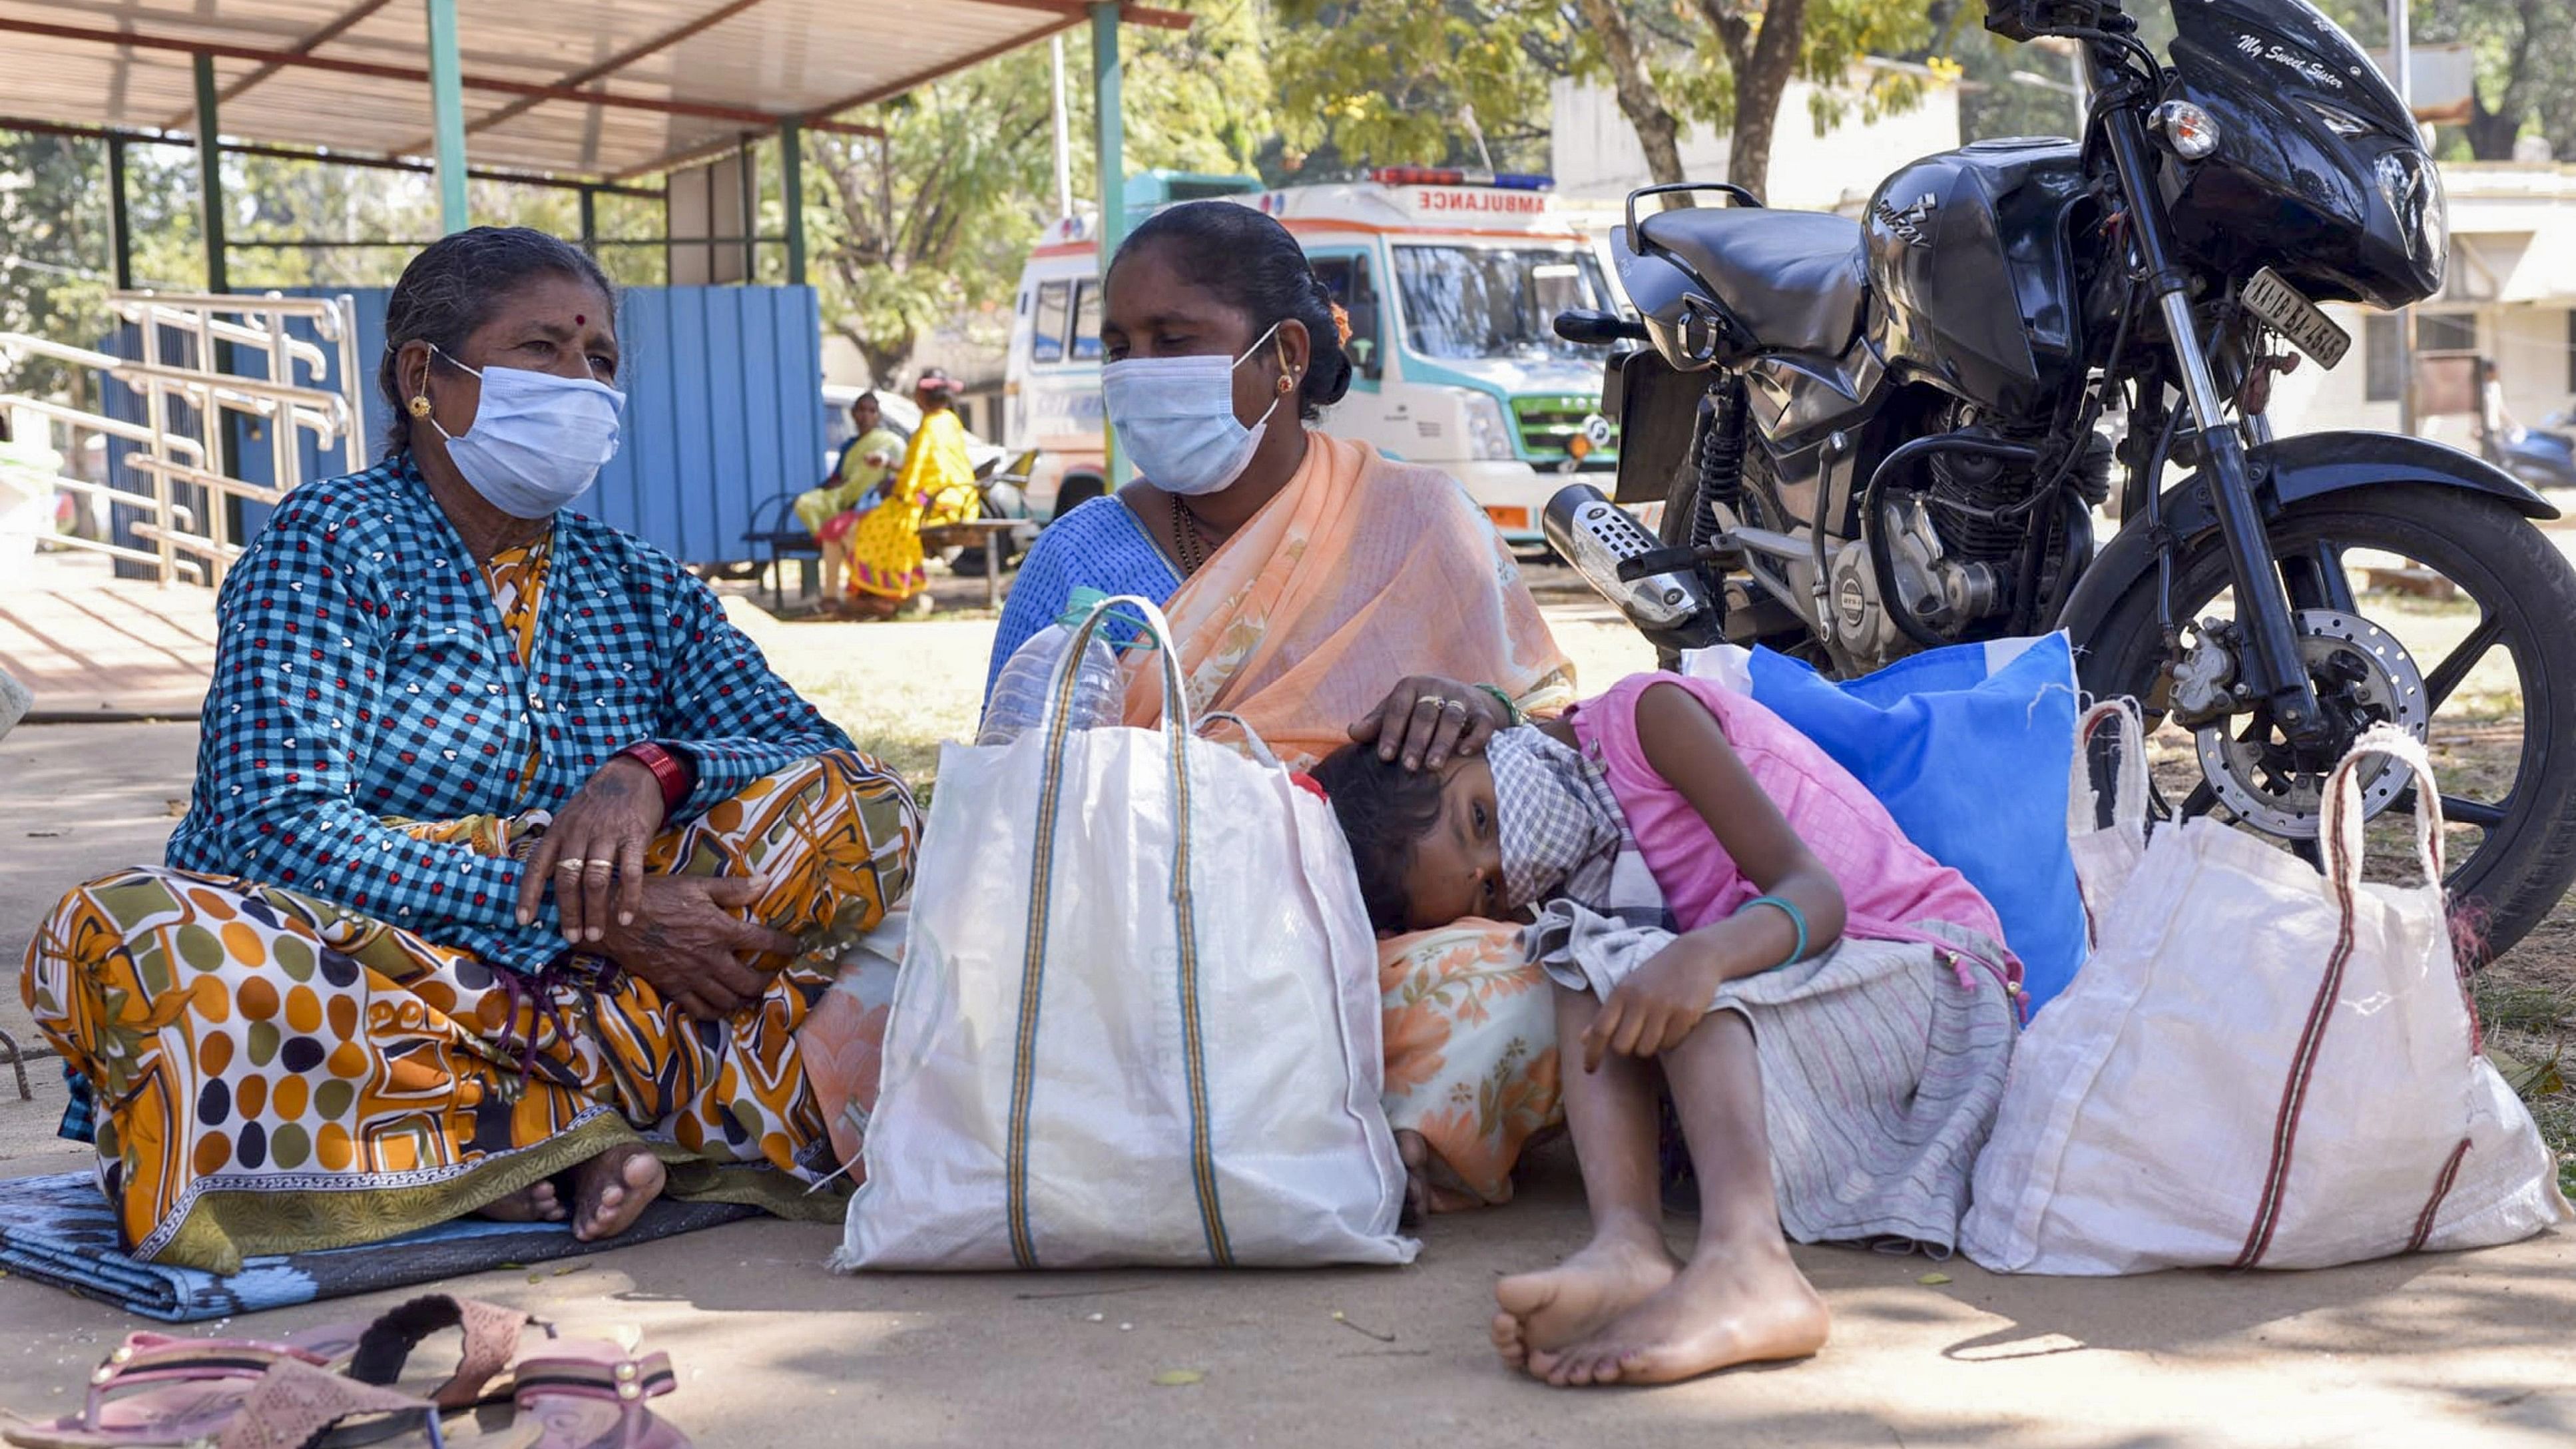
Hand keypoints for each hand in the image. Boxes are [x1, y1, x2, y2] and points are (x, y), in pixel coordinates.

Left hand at [516, 756, 665, 943]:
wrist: (632, 775)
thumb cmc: (597, 804)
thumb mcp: (569, 818)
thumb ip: (561, 847)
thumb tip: (549, 886)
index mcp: (558, 830)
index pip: (537, 865)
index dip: (529, 894)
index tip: (524, 920)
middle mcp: (578, 833)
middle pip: (567, 878)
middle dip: (568, 912)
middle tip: (573, 937)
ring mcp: (607, 834)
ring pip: (595, 879)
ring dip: (595, 911)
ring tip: (596, 934)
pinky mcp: (634, 836)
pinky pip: (630, 872)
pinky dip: (628, 898)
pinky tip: (626, 917)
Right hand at [600, 876, 804, 1020]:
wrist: (615, 920)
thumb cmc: (657, 897)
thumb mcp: (696, 885)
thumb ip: (733, 888)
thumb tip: (767, 882)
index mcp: (720, 930)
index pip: (764, 942)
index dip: (785, 946)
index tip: (795, 947)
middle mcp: (710, 958)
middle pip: (750, 981)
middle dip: (768, 981)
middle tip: (773, 976)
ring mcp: (691, 977)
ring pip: (728, 1000)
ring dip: (746, 999)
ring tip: (753, 993)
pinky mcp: (673, 988)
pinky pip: (701, 1010)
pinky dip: (716, 1013)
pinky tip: (723, 1007)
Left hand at [1347, 675, 1507, 771]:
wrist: (1460, 697)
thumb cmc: (1417, 709)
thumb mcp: (1396, 711)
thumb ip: (1376, 723)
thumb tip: (1352, 733)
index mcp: (1411, 686)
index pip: (1398, 707)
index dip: (1391, 732)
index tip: (1384, 756)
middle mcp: (1436, 688)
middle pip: (1425, 714)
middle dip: (1416, 741)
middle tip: (1409, 767)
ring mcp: (1461, 698)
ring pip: (1452, 718)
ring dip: (1442, 742)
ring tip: (1433, 766)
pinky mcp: (1482, 711)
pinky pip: (1482, 723)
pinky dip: (1476, 738)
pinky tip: (1465, 753)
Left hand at [1579, 936, 1730, 1072]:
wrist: (1696, 954)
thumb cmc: (1657, 975)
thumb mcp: (1628, 987)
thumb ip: (1606, 1014)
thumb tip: (1582, 1039)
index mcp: (1621, 992)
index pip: (1600, 1029)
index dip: (1592, 1053)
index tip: (1589, 1070)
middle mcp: (1640, 1000)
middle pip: (1622, 1046)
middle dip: (1629, 1047)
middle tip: (1640, 1035)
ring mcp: (1664, 1006)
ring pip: (1646, 1049)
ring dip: (1651, 1045)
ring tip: (1659, 1027)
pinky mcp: (1686, 1013)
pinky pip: (1671, 1043)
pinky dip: (1671, 1040)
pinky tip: (1676, 1024)